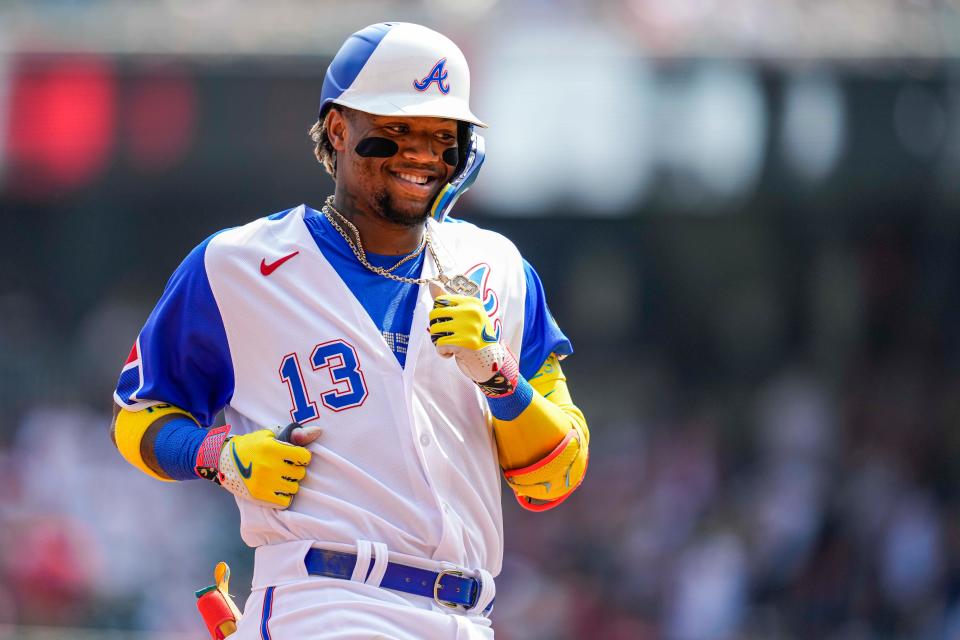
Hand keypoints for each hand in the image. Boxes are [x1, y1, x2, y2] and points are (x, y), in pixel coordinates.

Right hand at [204, 423, 321, 508]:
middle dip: (296, 469)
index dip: (302, 456)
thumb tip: (319, 432)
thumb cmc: (251, 446)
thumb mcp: (270, 435)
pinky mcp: (259, 496)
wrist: (223, 461)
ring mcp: (264, 482)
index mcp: (272, 448)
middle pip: (300, 473)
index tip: (296, 457)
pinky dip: (284, 496)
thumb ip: (296, 435)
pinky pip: (285, 501)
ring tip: (281, 478)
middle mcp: (269, 466)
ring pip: (294, 487)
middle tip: (286, 467)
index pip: (304, 456)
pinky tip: (277, 488)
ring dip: (290, 483)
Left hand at [428, 293, 518, 397]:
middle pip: (435, 314)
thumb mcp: (464, 316)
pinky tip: (452, 354)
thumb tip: (431, 283)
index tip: (449, 324)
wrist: (490, 362)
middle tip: (447, 336)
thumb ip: (447, 300)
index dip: (438, 315)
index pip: (440, 301)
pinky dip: (442, 352)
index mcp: (472, 302)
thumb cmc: (474, 337)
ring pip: (435, 329)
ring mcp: (469, 327)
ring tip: (450, 345)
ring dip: (438, 341)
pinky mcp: (464, 343)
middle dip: (436, 327)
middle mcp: (471, 312)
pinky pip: (440, 344)